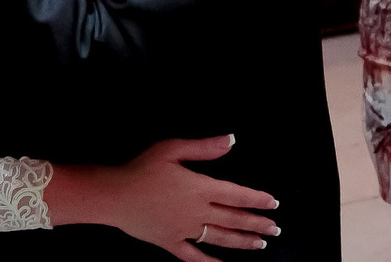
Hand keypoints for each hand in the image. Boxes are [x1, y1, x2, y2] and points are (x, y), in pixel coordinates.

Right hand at [45, 136, 280, 259]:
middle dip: (257, 223)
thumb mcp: (172, 149)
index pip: (236, 194)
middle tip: (276, 228)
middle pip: (233, 219)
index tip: (273, 204)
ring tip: (260, 243)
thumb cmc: (141, 168)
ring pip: (220, 238)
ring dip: (243, 241)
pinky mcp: (171, 243)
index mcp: (200, 187)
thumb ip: (204, 147)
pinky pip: (195, 257)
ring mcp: (185, 230)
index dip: (257, 200)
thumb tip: (231, 140)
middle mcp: (197, 212)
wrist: (115, 195)